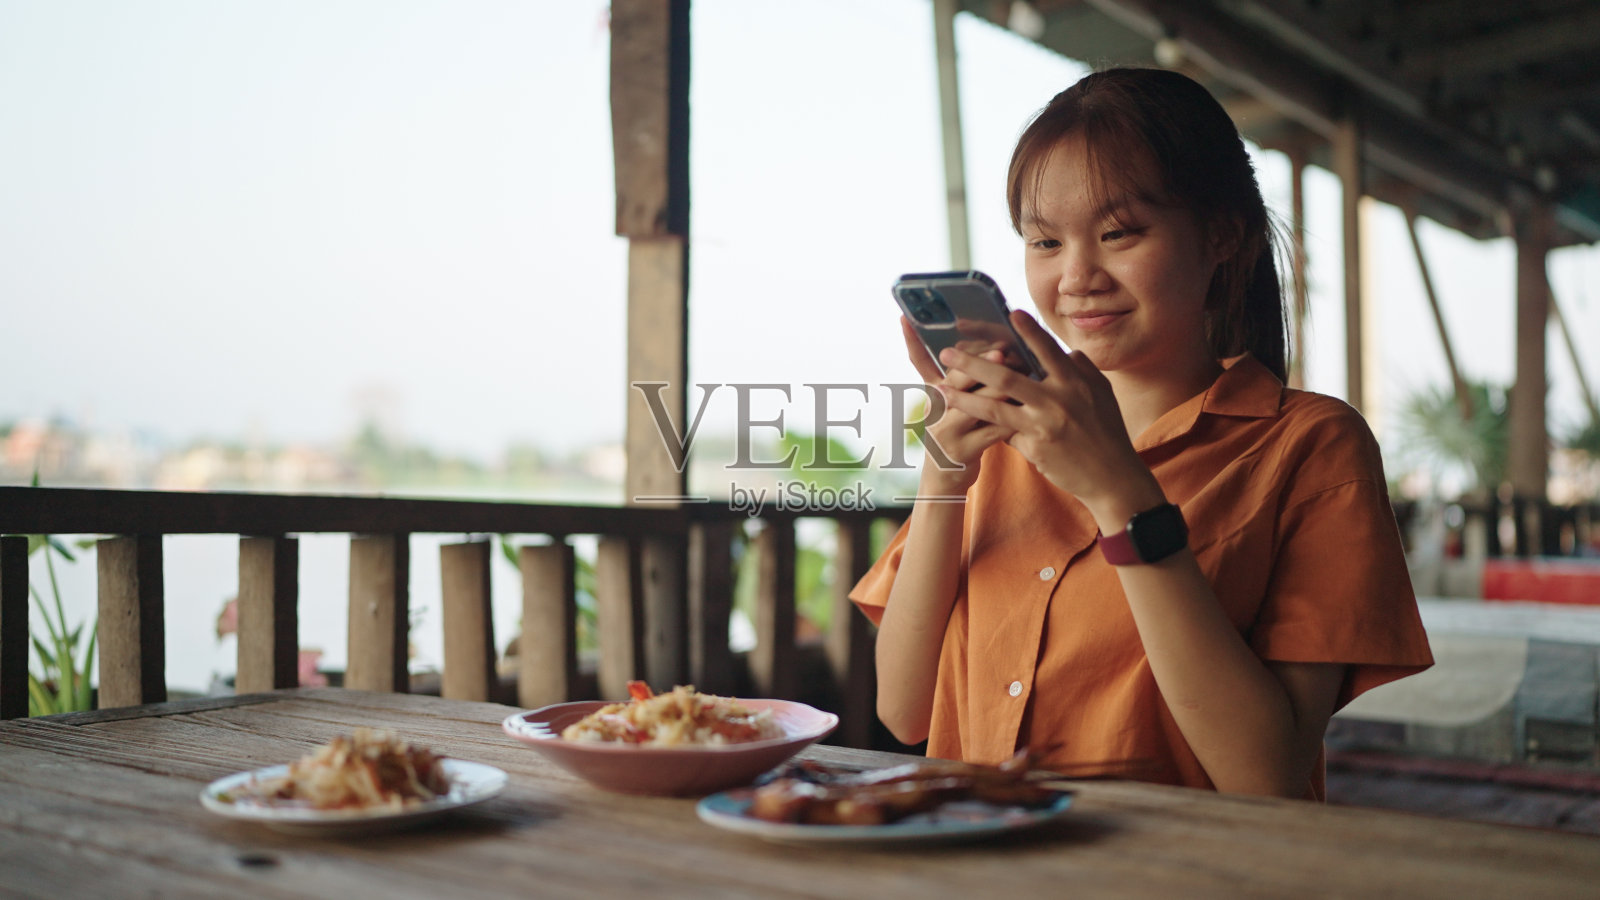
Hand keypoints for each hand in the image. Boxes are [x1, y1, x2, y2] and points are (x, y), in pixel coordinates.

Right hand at [900, 317, 1014, 494]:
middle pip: (955, 381)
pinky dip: (1014, 417)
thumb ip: (958, 378)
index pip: (931, 363)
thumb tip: (981, 344)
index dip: (956, 347)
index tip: (970, 328)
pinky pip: (993, 431)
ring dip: (1002, 390)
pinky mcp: (963, 451)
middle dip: (981, 364)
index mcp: (930, 395)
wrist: (943, 482)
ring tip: (1024, 375)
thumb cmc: (955, 434)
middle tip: (1003, 351)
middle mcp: (933, 411)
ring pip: (977, 405)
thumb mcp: (947, 406)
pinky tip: (1030, 408)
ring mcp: (947, 432)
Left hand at [934, 311, 1162, 521]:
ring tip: (940, 388)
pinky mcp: (1035, 448)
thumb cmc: (1107, 431)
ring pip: (994, 407)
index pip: (1048, 350)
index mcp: (1075, 382)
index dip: (1029, 331)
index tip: (1010, 313)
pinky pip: (1003, 432)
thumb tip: (1064, 351)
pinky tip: (960, 418)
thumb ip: (1081, 369)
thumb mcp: (1102, 393)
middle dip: (973, 364)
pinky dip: (985, 423)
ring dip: (963, 396)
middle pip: (1007, 376)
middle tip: (947, 353)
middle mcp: (1058, 400)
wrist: (1112, 477)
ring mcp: (1044, 425)